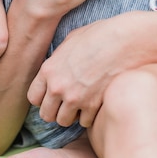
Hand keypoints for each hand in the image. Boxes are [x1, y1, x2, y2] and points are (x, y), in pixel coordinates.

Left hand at [27, 14, 142, 127]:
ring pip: (64, 121)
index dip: (42, 99)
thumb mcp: (70, 41)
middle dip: (55, 111)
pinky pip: (84, 122)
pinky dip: (88, 116)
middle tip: (66, 105)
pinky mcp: (92, 105)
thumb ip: (58, 59)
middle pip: (46, 114)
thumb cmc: (98, 35)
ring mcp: (75, 98)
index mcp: (49, 70)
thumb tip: (56, 66)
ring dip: (71, 116)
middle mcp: (58, 87)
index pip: (33, 97)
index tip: (52, 96)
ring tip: (80, 105)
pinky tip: (94, 104)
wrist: (123, 41)